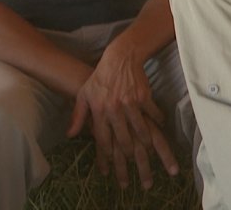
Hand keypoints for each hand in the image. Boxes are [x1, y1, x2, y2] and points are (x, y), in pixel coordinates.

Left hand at [67, 44, 178, 188]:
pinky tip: (160, 129)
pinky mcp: (144, 97)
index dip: (105, 158)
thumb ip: (78, 116)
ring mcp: (130, 104)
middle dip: (129, 160)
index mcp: (98, 111)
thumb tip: (70, 135)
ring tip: (150, 157)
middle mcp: (114, 110)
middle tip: (136, 171)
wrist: (119, 57)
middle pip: (123, 141)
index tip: (110, 173)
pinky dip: (157, 123)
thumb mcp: (84, 95)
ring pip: (140, 132)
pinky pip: (152, 116)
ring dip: (146, 146)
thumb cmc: (99, 78)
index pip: (102, 140)